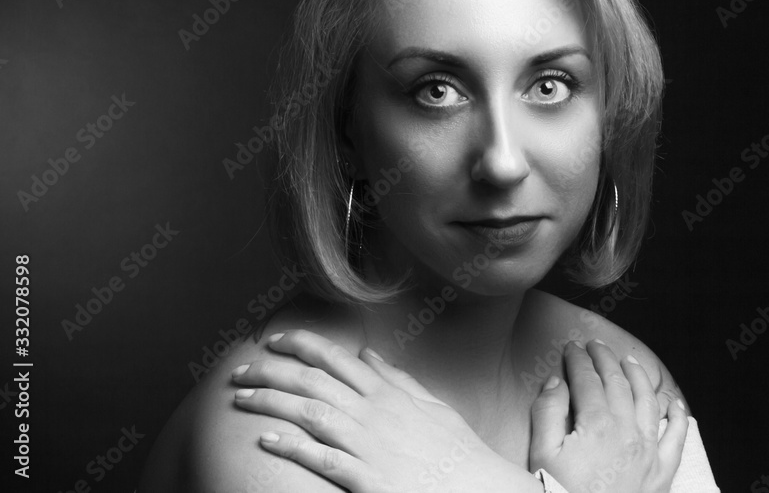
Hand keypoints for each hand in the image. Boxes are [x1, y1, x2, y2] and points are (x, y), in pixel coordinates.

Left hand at [230, 330, 541, 492]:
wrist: (478, 488)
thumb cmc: (456, 450)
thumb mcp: (432, 405)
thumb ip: (397, 379)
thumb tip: (367, 354)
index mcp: (388, 393)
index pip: (336, 357)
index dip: (300, 344)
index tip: (272, 340)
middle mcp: (375, 413)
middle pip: (312, 381)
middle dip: (270, 371)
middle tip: (240, 371)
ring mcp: (370, 445)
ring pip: (310, 413)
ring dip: (271, 403)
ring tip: (241, 399)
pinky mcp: (368, 478)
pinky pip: (322, 459)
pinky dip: (293, 447)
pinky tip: (267, 440)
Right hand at [529, 339, 687, 491]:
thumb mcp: (542, 455)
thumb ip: (548, 412)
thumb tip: (557, 381)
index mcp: (596, 424)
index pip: (587, 379)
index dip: (578, 360)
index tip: (571, 348)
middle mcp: (627, 431)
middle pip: (617, 382)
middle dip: (605, 359)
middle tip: (595, 346)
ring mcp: (648, 451)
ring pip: (647, 400)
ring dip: (638, 376)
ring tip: (629, 361)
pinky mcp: (662, 473)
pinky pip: (676, 437)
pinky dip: (677, 416)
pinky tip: (673, 403)